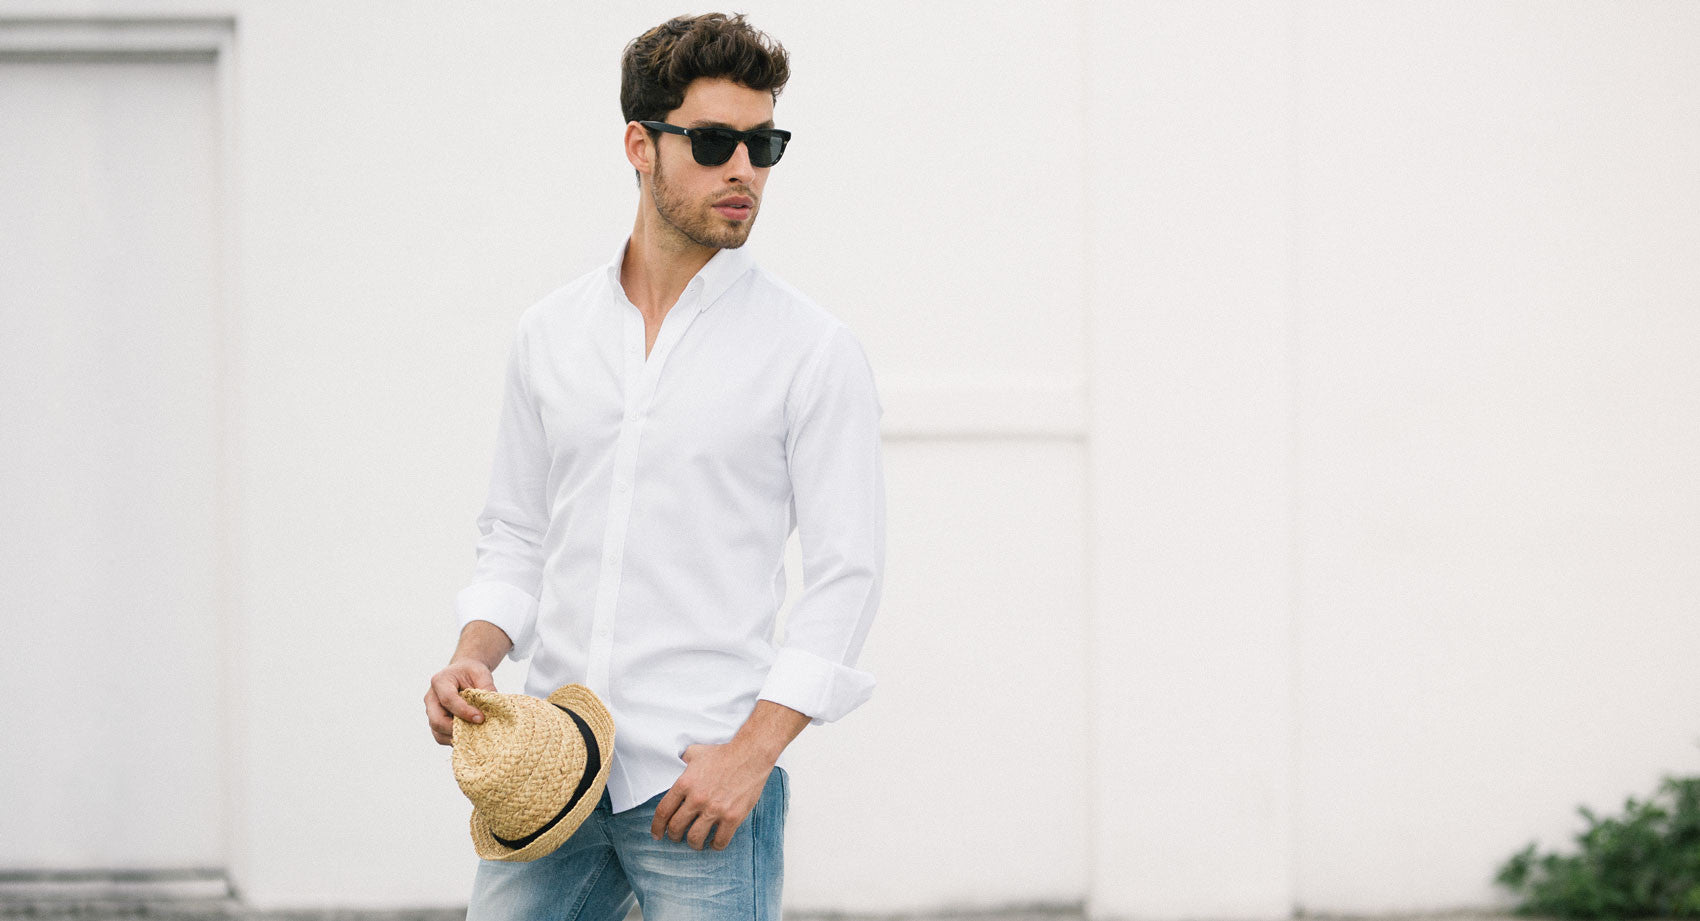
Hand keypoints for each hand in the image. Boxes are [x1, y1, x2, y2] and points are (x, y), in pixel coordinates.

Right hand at [424, 659, 496, 745]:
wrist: (461, 673)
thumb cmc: (470, 672)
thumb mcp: (480, 673)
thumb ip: (487, 687)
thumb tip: (494, 705)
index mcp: (440, 681)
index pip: (448, 699)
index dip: (463, 711)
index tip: (480, 718)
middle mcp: (431, 698)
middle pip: (436, 720)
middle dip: (455, 729)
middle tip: (475, 731)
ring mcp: (431, 711)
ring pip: (437, 731)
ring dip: (455, 737)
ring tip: (474, 736)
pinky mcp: (436, 721)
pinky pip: (441, 736)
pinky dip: (454, 739)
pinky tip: (469, 738)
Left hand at [650, 741, 774, 849]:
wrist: (751, 754)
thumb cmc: (723, 753)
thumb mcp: (696, 752)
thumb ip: (682, 760)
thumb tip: (673, 761)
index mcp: (685, 783)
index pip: (663, 812)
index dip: (657, 827)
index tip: (657, 834)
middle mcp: (697, 798)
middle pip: (676, 828)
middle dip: (674, 836)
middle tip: (677, 837)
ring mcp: (715, 809)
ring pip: (695, 838)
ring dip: (693, 844)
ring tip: (696, 842)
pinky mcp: (732, 817)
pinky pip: (719, 841)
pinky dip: (715, 846)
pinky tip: (714, 842)